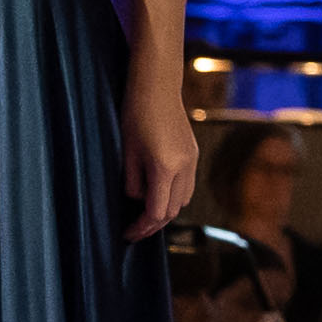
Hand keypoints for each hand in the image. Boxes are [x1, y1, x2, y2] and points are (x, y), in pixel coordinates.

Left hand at [123, 86, 199, 239]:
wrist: (157, 87)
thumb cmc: (135, 115)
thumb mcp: (127, 153)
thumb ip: (133, 182)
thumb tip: (138, 199)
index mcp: (165, 168)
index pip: (156, 211)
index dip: (141, 227)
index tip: (127, 234)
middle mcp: (184, 167)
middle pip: (172, 211)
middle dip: (153, 225)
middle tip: (134, 232)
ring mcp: (192, 160)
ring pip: (183, 201)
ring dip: (165, 212)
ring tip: (146, 216)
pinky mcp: (194, 154)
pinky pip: (187, 186)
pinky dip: (174, 197)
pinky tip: (159, 194)